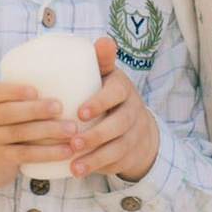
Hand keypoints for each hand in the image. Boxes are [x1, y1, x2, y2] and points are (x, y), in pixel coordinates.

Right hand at [0, 78, 75, 211]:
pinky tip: (66, 151)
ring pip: (19, 134)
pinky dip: (47, 153)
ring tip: (71, 129)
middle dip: (35, 109)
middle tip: (59, 107)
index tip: (34, 90)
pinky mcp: (2, 160)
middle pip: (7, 113)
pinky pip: (25, 155)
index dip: (13, 90)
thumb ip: (18, 99)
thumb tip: (67, 80)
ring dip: (47, 131)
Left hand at [70, 45, 160, 184]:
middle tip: (73, 143)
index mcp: (124, 90)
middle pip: (119, 125)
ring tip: (74, 166)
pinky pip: (117, 163)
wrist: (137, 125)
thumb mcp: (108, 76)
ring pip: (119, 148)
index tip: (80, 112)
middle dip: (96, 136)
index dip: (100, 103)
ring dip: (96, 158)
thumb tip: (103, 40)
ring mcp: (134, 135)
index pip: (116, 94)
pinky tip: (79, 171)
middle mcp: (133, 112)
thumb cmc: (110, 95)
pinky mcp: (131, 154)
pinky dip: (99, 168)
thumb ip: (102, 60)